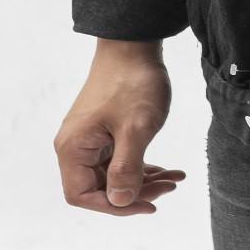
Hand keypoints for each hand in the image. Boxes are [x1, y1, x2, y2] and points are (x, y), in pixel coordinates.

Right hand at [54, 40, 185, 214]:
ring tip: (175, 177)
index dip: (115, 206)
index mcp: (74, 148)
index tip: (148, 204)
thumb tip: (121, 202)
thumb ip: (126, 168)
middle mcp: (76, 145)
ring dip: (144, 178)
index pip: (84, 195)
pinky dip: (143, 163)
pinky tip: (168, 167)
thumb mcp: (136, 128)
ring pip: (114, 172)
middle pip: (101, 185)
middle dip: (137, 190)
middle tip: (170, 186)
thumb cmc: (133, 82)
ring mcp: (91, 136)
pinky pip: (120, 156)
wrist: (135, 44)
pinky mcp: (106, 128)